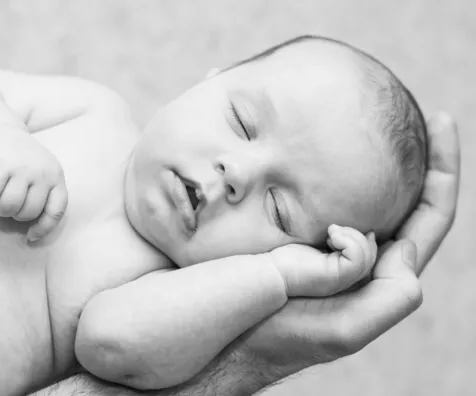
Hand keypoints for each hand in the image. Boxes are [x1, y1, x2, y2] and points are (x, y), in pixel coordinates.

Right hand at [0, 131, 68, 240]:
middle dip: (14, 214)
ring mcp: (22, 168)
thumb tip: (35, 235)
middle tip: (8, 199)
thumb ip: (43, 197)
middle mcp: (42, 172)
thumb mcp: (42, 174)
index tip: (31, 236)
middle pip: (27, 214)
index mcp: (56, 176)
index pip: (56, 211)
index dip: (44, 228)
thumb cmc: (20, 161)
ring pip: (7, 208)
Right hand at [238, 113, 459, 391]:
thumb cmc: (275, 337)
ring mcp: (324, 242)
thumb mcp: (343, 329)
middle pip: (398, 197)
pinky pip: (314, 193)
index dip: (441, 171)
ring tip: (361, 120)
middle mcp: (357, 254)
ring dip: (361, 159)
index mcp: (377, 272)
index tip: (440, 121)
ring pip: (354, 192)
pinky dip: (319, 170)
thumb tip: (396, 251)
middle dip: (408, 155)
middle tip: (406, 110)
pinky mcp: (292, 233)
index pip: (427, 216)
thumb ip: (387, 299)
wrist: (218, 336)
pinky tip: (305, 148)